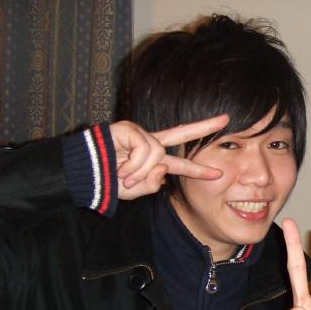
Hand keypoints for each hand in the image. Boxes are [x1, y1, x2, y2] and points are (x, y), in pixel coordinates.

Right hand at [110, 115, 228, 199]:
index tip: (218, 171)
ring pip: (157, 152)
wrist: (84, 175)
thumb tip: (163, 168)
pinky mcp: (128, 128)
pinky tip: (121, 169)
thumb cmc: (107, 182)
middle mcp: (149, 143)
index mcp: (152, 159)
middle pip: (182, 133)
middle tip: (226, 119)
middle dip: (205, 126)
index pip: (180, 162)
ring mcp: (139, 133)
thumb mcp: (135, 189)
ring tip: (125, 178)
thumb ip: (153, 183)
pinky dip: (134, 164)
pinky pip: (144, 149)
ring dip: (141, 171)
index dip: (198, 169)